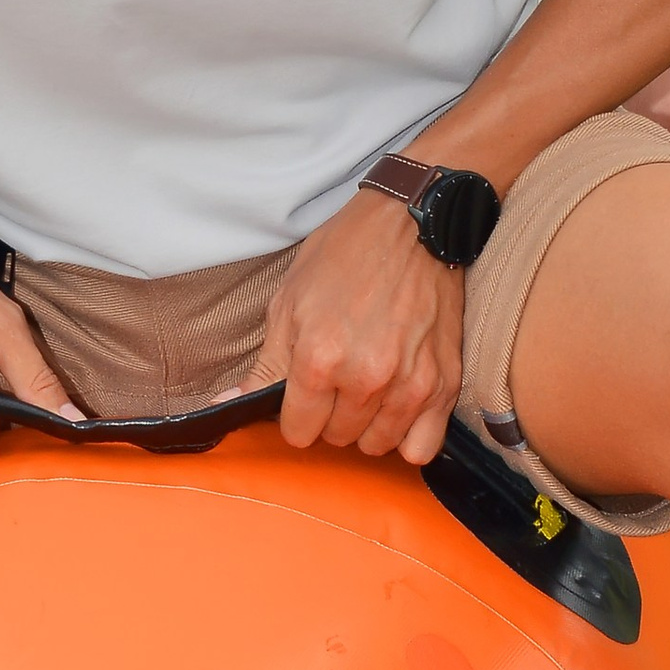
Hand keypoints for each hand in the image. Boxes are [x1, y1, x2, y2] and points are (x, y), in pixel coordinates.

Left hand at [262, 190, 463, 465]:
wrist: (412, 222)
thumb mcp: (289, 301)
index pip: (298, 432)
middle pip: (336, 439)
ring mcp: (411, 384)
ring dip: (367, 426)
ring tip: (368, 389)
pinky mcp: (445, 383)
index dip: (295, 414)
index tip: (303, 394)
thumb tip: (225, 407)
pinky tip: (399, 409)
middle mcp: (366, 378)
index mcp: (319, 358)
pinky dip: (408, 436)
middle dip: (330, 417)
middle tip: (337, 380)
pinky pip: (422, 447)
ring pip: (376, 446)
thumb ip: (264, 367)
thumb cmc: (346, 255)